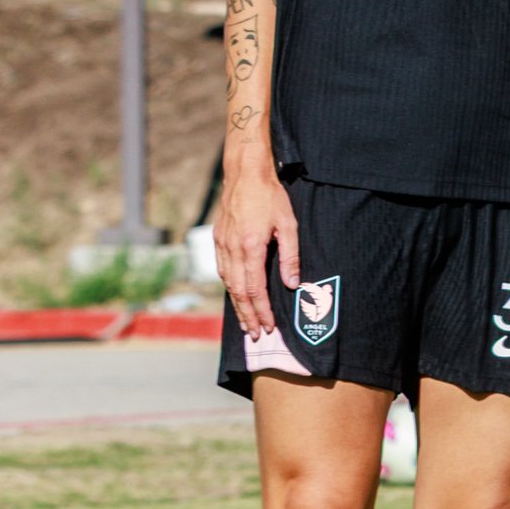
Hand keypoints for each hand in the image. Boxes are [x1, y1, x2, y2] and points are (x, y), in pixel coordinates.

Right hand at [213, 157, 299, 338]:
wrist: (244, 174)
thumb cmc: (270, 197)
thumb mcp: (288, 225)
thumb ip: (291, 256)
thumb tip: (292, 284)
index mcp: (250, 247)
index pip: (255, 289)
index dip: (262, 310)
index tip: (269, 326)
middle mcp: (232, 249)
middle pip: (238, 292)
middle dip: (248, 315)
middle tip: (257, 334)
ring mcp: (221, 245)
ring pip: (228, 284)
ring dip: (237, 305)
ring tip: (247, 322)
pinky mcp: (218, 240)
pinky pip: (222, 270)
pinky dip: (229, 288)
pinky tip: (236, 296)